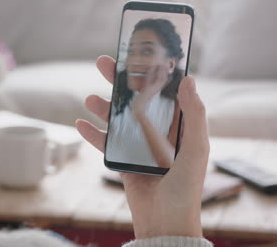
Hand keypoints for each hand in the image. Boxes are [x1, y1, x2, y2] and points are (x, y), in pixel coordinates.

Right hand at [76, 56, 208, 238]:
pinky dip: (92, 134)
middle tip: (104, 63)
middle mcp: (156, 132)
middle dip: (118, 81)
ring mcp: (138, 146)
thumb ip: (194, 115)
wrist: (166, 221)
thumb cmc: (185, 186)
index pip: (161, 91)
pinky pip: (105, 143)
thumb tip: (188, 79)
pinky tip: (80, 124)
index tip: (135, 53)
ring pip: (116, 119)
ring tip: (89, 99)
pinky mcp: (123, 161)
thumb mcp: (196, 148)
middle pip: (134, 100)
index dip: (148, 72)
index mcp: (176, 125)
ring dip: (102, 107)